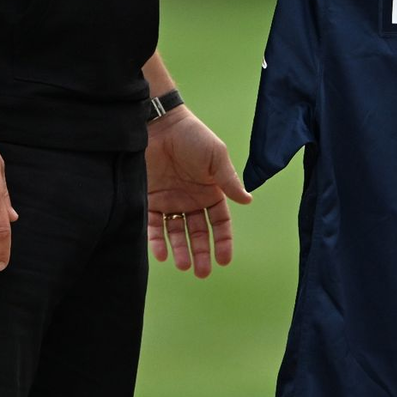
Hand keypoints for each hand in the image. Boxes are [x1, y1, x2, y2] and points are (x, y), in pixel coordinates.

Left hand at [146, 109, 251, 277]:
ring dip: (180, 251)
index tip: (224, 260)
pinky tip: (161, 254)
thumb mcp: (216, 157)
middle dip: (201, 252)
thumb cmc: (193, 137)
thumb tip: (248, 201)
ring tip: (184, 265)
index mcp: (210, 191)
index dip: (223, 241)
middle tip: (202, 272)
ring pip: (175, 233)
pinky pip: (152, 225)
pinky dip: (156, 241)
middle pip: (197, 232)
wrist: (160, 124)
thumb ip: (229, 180)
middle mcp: (190, 200)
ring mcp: (169, 201)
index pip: (219, 222)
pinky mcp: (148, 199)